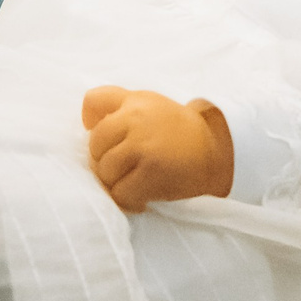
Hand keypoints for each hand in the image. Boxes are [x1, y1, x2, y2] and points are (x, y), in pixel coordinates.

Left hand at [82, 86, 234, 212]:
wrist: (214, 151)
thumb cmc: (174, 129)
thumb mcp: (148, 103)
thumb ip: (116, 103)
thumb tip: (86, 122)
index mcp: (134, 101)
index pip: (92, 102)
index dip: (93, 125)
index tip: (109, 140)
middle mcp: (136, 120)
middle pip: (94, 146)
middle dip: (105, 159)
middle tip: (126, 166)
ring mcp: (143, 147)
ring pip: (104, 172)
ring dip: (116, 182)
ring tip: (134, 181)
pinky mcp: (152, 173)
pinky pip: (120, 194)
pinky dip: (129, 200)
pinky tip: (142, 196)